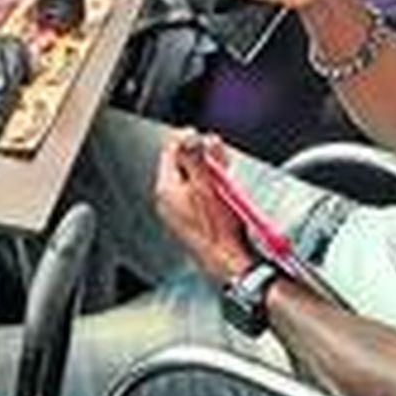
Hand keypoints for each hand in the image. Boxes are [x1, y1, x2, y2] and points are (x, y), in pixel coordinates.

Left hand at [154, 130, 254, 284]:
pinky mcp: (194, 219)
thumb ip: (196, 158)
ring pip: (194, 179)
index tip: (200, 133)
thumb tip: (188, 137)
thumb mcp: (207, 185)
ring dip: (209, 168)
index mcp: (166, 190)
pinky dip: (212, 185)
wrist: (229, 263)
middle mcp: (169, 200)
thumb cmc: (218, 230)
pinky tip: (224, 186)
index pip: (169, 152)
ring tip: (223, 165)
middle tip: (216, 147)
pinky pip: (200, 194)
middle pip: (182, 165)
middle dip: (201, 153)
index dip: (186, 138)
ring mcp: (181, 211)